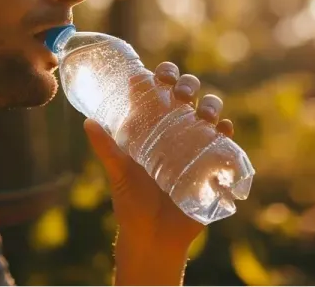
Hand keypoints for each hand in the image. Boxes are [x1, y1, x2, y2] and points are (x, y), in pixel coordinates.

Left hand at [83, 61, 233, 250]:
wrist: (154, 238)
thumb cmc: (132, 203)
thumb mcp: (119, 172)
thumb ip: (105, 148)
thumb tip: (88, 122)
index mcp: (152, 127)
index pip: (160, 92)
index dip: (164, 76)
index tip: (161, 76)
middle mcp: (175, 131)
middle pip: (188, 95)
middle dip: (189, 85)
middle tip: (182, 94)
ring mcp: (195, 146)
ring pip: (208, 112)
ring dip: (210, 104)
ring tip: (204, 113)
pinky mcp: (211, 164)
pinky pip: (225, 141)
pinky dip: (226, 130)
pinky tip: (223, 129)